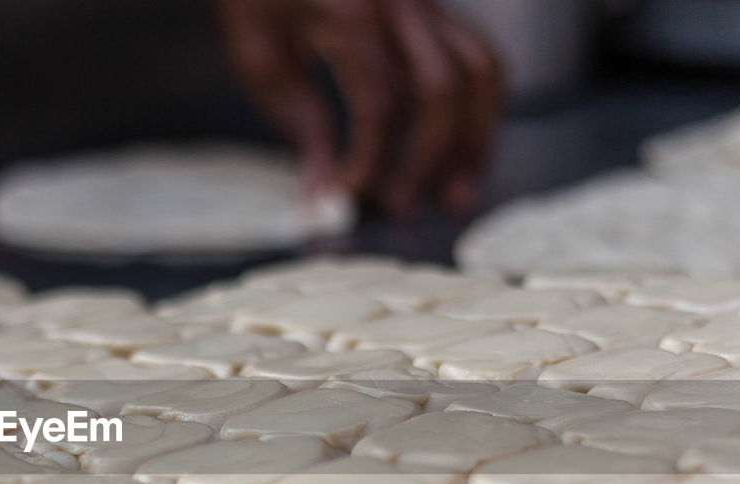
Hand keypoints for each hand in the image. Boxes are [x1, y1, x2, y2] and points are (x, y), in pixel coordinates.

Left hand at [216, 0, 500, 216]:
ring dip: (474, 138)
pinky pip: (478, 57)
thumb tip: (326, 187)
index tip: (348, 196)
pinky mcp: (435, 7)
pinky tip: (460, 147)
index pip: (379, 103)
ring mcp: (426, 0)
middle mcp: (400, 0)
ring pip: (480, 70)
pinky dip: (478, 108)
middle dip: (429, 159)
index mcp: (350, 10)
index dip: (369, 161)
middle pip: (443, 90)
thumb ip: (299, 122)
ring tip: (455, 192)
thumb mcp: (259, 55)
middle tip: (404, 207)